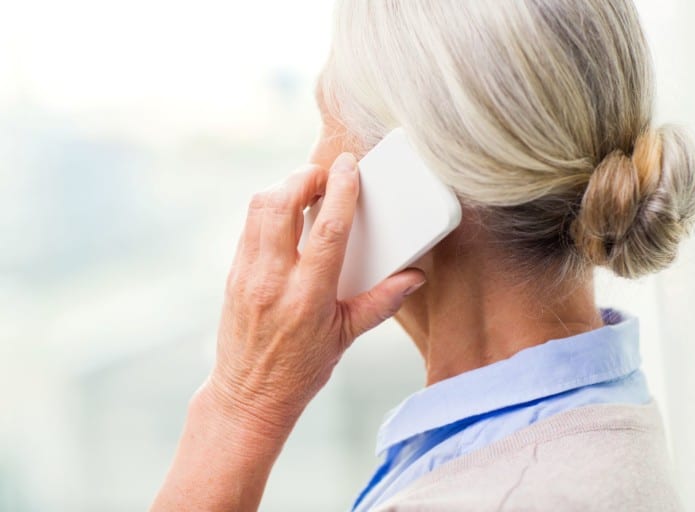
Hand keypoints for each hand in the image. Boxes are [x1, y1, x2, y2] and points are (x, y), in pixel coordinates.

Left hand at [206, 152, 425, 431]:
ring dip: (283, 188)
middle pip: (280, 205)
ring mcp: (248, 275)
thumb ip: (382, 303)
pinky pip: (249, 227)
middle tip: (325, 175)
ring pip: (258, 209)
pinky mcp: (233, 275)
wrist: (249, 396)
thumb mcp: (347, 337)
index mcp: (308, 297)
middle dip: (303, 177)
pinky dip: (268, 210)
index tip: (348, 165)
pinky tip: (286, 217)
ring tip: (306, 190)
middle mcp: (273, 281)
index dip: (341, 191)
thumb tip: (413, 277)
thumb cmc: (301, 371)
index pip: (328, 231)